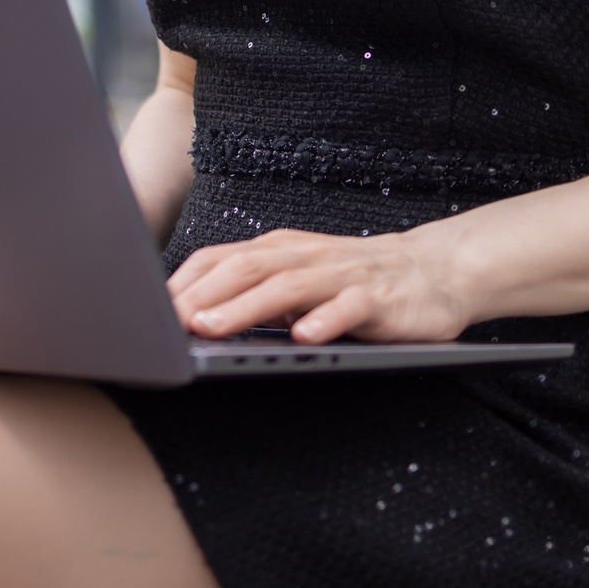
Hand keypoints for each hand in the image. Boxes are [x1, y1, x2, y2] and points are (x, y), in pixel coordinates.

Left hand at [168, 227, 474, 343]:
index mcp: (284, 250)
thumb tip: (196, 318)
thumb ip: (258, 293)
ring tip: (214, 328)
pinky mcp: (379, 299)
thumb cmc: (356, 280)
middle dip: (205, 294)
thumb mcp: (301, 281)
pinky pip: (350, 307)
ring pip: (289, 286)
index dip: (187, 281)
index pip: (224, 257)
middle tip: (170, 323)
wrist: (435, 272)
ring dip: (247, 307)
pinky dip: (325, 320)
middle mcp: (308, 256)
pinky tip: (304, 337)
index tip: (153, 309)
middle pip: (248, 267)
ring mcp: (344, 275)